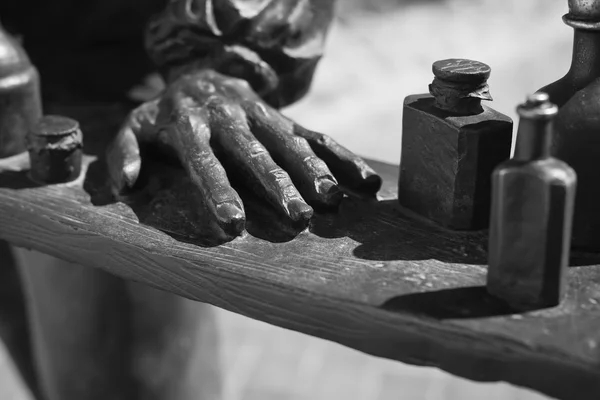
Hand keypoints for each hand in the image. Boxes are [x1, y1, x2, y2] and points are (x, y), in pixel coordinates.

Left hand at [107, 69, 380, 235]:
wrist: (202, 71)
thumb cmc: (167, 112)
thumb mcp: (134, 124)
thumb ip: (125, 151)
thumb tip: (126, 183)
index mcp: (191, 123)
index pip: (205, 160)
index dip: (218, 190)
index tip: (233, 223)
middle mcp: (230, 117)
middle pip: (255, 152)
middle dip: (277, 184)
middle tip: (297, 218)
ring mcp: (261, 115)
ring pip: (290, 141)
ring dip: (312, 169)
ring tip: (332, 201)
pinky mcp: (284, 118)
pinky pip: (316, 134)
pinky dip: (341, 157)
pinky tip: (365, 183)